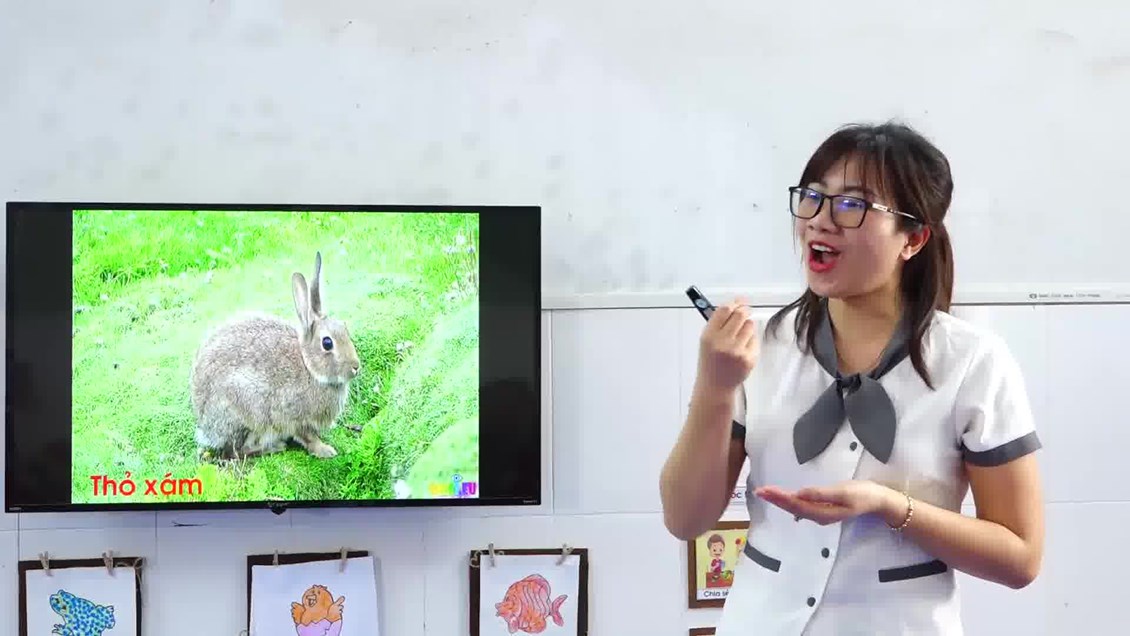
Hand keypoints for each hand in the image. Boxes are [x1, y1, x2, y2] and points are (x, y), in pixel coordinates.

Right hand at [697, 298, 759, 390]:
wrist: (716, 386)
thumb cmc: (711, 362)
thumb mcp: (706, 341)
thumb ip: (717, 323)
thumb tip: (734, 305)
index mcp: (709, 336)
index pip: (724, 310)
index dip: (734, 303)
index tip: (739, 301)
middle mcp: (723, 342)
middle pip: (740, 314)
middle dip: (744, 309)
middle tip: (745, 310)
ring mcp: (737, 351)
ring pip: (750, 325)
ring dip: (747, 326)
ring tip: (740, 337)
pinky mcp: (749, 358)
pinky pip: (755, 339)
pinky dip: (751, 340)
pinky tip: (742, 349)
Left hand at [754, 480, 902, 525]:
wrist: (879, 500)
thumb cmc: (864, 494)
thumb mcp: (844, 492)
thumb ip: (822, 494)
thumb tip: (801, 493)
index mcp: (822, 513)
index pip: (796, 505)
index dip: (779, 498)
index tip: (765, 490)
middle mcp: (818, 516)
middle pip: (793, 508)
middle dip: (776, 499)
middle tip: (759, 491)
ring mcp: (821, 513)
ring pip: (796, 508)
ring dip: (781, 500)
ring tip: (766, 493)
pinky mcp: (823, 508)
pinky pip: (802, 506)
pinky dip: (790, 501)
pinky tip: (784, 498)